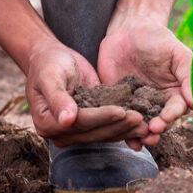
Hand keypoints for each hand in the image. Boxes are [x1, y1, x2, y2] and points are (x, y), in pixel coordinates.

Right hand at [25, 38, 148, 146]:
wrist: (52, 58)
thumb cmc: (49, 63)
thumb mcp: (50, 76)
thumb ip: (57, 97)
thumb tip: (66, 121)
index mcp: (47, 123)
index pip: (80, 123)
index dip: (101, 118)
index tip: (121, 111)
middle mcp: (62, 133)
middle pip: (94, 132)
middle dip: (118, 126)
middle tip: (140, 118)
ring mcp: (77, 131)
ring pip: (104, 134)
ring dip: (125, 129)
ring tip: (145, 124)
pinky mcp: (90, 125)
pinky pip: (109, 129)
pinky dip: (125, 127)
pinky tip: (142, 123)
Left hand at [98, 11, 192, 146]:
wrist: (127, 30)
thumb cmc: (157, 39)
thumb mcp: (177, 53)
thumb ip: (188, 75)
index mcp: (175, 92)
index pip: (177, 108)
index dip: (172, 115)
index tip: (165, 119)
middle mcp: (158, 102)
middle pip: (161, 122)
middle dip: (157, 129)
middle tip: (151, 131)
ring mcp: (138, 105)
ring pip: (142, 125)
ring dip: (142, 135)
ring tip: (139, 141)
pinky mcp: (119, 104)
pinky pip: (122, 120)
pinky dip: (123, 131)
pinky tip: (124, 140)